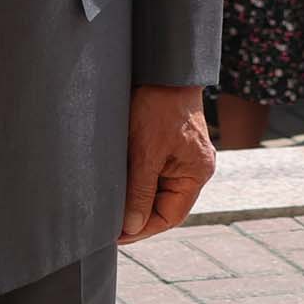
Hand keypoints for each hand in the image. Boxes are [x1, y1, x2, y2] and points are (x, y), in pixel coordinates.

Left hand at [121, 84, 214, 243]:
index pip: (170, 216)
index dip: (142, 229)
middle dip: (136, 214)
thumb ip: (140, 192)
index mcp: (196, 173)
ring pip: (155, 189)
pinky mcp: (169, 145)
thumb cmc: (158, 106)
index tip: (116, 235)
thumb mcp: (146, 153)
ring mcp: (182, 156)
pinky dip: (135, 179)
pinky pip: (152, 172)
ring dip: (134, 197)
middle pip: (163, 204)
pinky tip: (117, 181)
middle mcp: (194, 168)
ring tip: (109, 204)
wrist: (162, 68)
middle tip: (107, 224)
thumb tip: (131, 227)